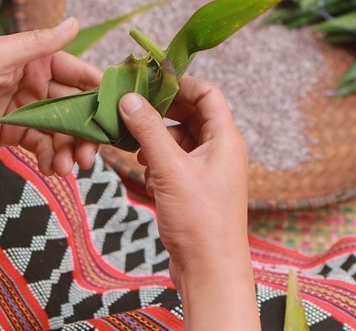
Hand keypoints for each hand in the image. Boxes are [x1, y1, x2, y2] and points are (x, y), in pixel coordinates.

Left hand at [0, 18, 101, 175]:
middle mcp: (35, 83)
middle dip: (88, 128)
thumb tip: (75, 22)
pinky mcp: (14, 134)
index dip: (99, 90)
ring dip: (71, 148)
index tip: (118, 110)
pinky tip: (54, 169)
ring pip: (62, 130)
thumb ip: (38, 44)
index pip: (76, 72)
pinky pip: (42, 146)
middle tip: (93, 151)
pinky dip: (51, 158)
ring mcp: (26, 110)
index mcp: (34, 58)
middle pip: (74, 106)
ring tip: (71, 167)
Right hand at [118, 78, 259, 328]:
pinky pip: (175, 162)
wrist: (210, 272)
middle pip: (190, 115)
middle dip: (161, 112)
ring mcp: (209, 171)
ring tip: (136, 148)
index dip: (179, 83)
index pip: (207, 94)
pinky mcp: (195, 189)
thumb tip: (129, 98)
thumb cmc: (199, 221)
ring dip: (156, 139)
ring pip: (179, 139)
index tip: (148, 81)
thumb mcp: (170, 169)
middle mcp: (221, 151)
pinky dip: (158, 162)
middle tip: (131, 109)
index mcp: (226, 139)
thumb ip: (149, 130)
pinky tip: (145, 175)